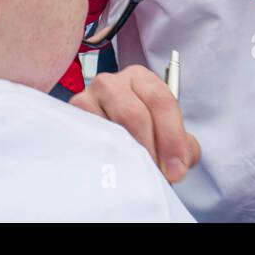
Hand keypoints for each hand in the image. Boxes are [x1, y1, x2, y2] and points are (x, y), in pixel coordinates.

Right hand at [70, 65, 201, 182]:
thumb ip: (182, 146)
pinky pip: (90, 139)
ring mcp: (87, 98)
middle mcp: (112, 82)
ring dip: (128, 157)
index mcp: (140, 78)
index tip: (177, 168)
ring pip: (111, 129)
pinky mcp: (71, 118)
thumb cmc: (141, 132)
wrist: (109, 137)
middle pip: (135, 115)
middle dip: (151, 150)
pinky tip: (115, 170)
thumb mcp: (166, 133)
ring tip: (138, 175)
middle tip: (158, 176)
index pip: (160, 100)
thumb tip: (177, 166)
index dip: (172, 137)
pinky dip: (105, 158)